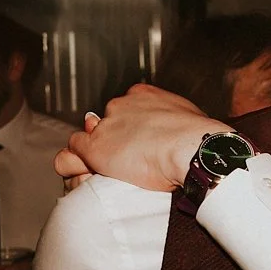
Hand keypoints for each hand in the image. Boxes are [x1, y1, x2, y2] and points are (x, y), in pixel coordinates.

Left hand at [59, 85, 224, 192]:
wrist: (192, 147)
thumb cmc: (198, 138)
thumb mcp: (189, 117)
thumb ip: (174, 118)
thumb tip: (178, 126)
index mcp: (142, 95)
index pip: (122, 110)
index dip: (127, 130)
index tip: (137, 143)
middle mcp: (120, 105)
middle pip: (103, 123)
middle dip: (112, 141)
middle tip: (128, 160)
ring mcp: (105, 125)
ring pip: (84, 138)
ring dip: (93, 153)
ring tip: (108, 171)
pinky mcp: (95, 146)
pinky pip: (72, 153)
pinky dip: (76, 164)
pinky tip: (88, 174)